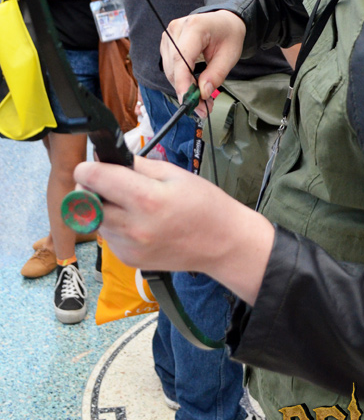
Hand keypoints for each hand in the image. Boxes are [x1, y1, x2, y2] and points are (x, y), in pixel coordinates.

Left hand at [74, 155, 273, 303]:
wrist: (222, 243)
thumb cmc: (203, 203)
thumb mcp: (173, 173)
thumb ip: (135, 165)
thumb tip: (104, 158)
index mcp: (145, 199)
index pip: (93, 178)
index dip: (88, 167)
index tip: (94, 164)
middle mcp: (132, 227)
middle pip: (84, 202)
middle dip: (91, 187)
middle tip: (109, 182)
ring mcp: (128, 247)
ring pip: (94, 220)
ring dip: (101, 207)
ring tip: (129, 203)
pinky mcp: (127, 260)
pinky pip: (107, 236)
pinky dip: (114, 225)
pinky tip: (136, 222)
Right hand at [161, 10, 245, 109]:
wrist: (224, 22)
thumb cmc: (228, 35)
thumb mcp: (230, 55)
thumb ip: (216, 74)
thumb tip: (203, 93)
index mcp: (195, 27)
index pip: (181, 59)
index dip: (182, 83)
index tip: (188, 102)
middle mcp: (176, 29)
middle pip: (174, 67)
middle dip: (186, 91)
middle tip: (203, 108)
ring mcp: (169, 35)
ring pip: (170, 70)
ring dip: (183, 88)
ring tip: (202, 99)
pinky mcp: (167, 43)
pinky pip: (170, 68)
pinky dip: (180, 80)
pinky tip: (193, 86)